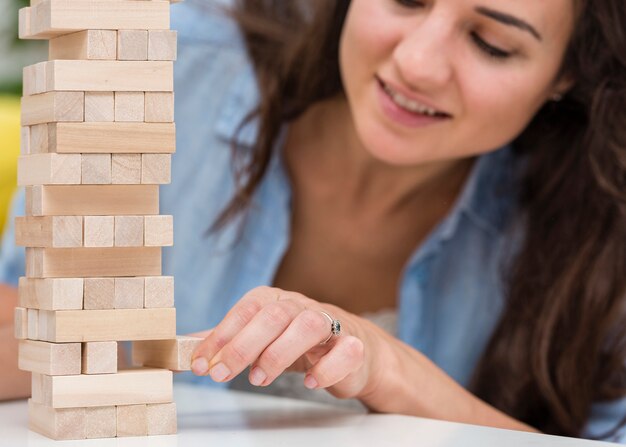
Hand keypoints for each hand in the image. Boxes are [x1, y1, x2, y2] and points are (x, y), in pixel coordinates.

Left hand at [190, 286, 385, 398]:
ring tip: (259, 378)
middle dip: (243, 345)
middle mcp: (302, 307)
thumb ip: (227, 340)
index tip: (200, 363)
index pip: (245, 310)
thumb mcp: (260, 337)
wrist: (353, 349)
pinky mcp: (354, 346)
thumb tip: (185, 345)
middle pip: (274, 315)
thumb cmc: (300, 342)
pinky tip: (309, 382)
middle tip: (221, 374)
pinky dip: (326, 368)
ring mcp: (331, 324)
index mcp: (276, 300)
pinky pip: (345, 350)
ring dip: (280, 352)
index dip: (221, 336)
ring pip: (309, 325)